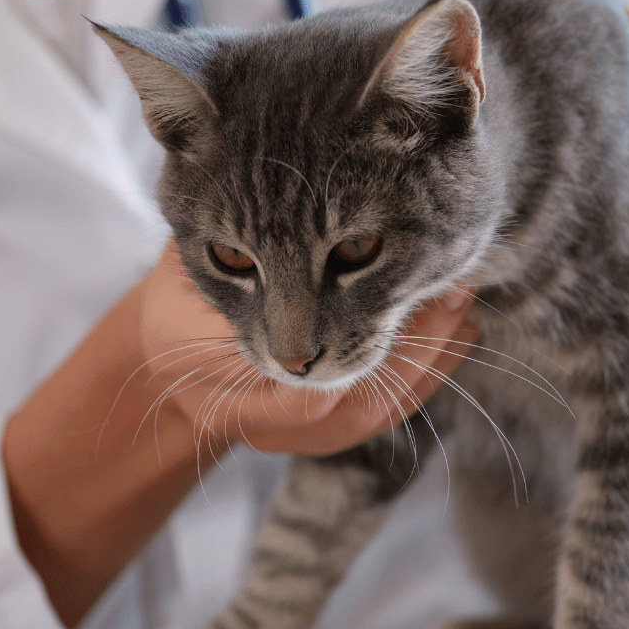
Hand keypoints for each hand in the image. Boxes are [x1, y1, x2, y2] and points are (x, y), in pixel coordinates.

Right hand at [138, 243, 475, 456]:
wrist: (167, 365)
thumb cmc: (178, 298)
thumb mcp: (190, 261)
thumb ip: (231, 242)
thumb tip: (287, 190)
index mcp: (215, 380)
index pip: (297, 376)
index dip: (354, 330)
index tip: (396, 274)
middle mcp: (255, 422)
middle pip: (348, 404)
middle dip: (409, 348)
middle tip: (450, 289)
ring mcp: (290, 438)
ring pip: (371, 417)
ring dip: (427, 362)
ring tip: (461, 306)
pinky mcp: (320, 438)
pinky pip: (381, 420)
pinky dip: (423, 377)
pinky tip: (453, 334)